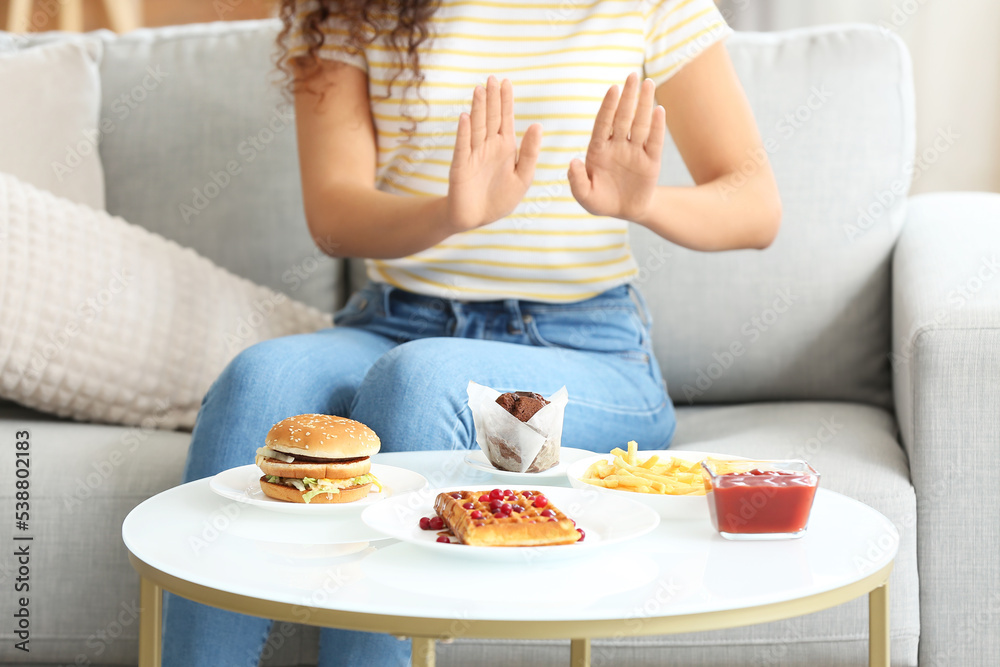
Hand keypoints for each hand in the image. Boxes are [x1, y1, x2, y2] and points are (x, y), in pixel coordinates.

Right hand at [447, 76, 542, 231]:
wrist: (475, 218)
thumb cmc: (499, 198)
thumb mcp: (522, 177)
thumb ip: (529, 152)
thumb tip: (537, 125)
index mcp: (504, 147)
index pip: (505, 119)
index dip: (505, 101)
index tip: (506, 82)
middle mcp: (488, 146)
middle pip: (490, 118)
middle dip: (492, 98)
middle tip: (492, 78)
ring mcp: (473, 154)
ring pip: (476, 127)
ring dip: (478, 108)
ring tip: (480, 89)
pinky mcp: (460, 166)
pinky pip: (462, 147)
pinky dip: (463, 132)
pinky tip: (465, 117)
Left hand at [568, 73, 665, 223]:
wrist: (625, 211)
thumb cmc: (601, 201)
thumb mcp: (585, 196)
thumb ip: (577, 181)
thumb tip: (573, 162)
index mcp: (598, 150)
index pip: (603, 124)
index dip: (608, 107)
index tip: (613, 89)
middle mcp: (617, 146)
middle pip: (623, 118)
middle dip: (628, 97)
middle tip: (633, 75)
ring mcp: (635, 152)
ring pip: (640, 124)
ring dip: (644, 104)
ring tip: (648, 83)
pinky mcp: (651, 162)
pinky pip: (654, 142)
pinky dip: (658, 127)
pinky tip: (659, 110)